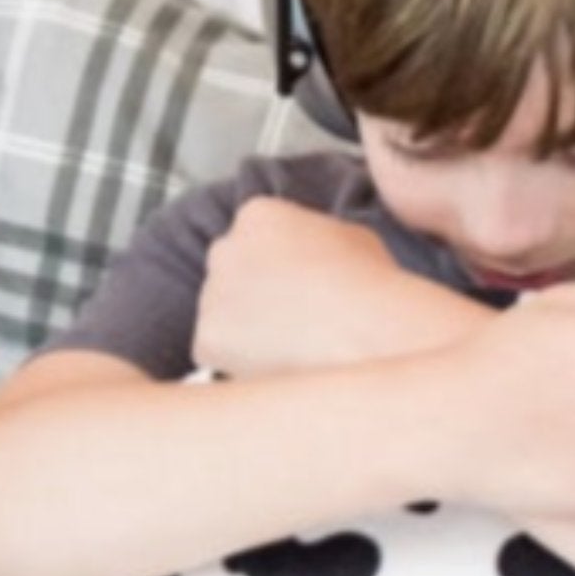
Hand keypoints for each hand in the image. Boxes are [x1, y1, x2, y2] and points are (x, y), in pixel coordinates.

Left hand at [194, 197, 429, 377]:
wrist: (365, 333)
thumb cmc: (368, 286)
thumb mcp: (351, 237)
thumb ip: (316, 238)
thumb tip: (314, 252)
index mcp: (259, 214)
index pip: (253, 236)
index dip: (275, 264)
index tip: (293, 283)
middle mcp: (225, 248)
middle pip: (230, 271)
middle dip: (251, 292)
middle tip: (287, 316)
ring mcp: (211, 293)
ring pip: (221, 313)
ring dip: (245, 328)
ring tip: (289, 343)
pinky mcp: (206, 338)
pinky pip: (215, 351)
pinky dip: (237, 360)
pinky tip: (275, 360)